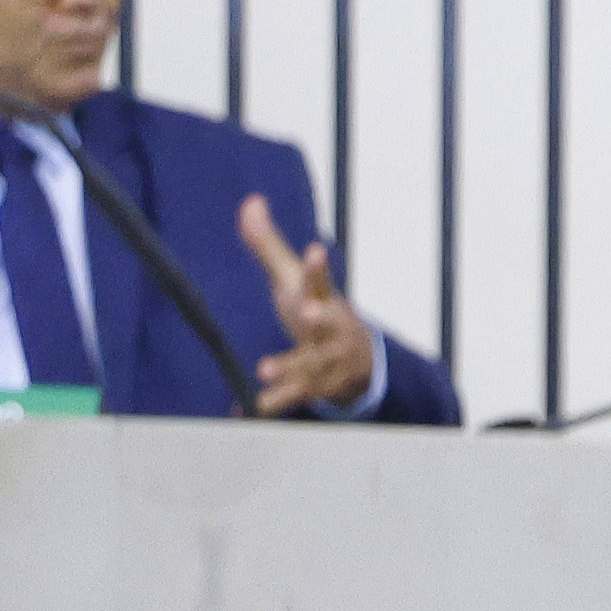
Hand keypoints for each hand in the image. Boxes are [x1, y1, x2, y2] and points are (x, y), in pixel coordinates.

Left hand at [235, 194, 377, 415]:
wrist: (360, 365)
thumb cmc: (317, 313)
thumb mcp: (293, 280)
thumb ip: (268, 244)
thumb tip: (251, 201)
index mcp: (324, 301)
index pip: (321, 281)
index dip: (317, 267)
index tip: (316, 251)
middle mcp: (332, 331)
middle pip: (327, 324)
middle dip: (320, 318)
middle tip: (306, 311)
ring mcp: (328, 362)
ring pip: (309, 364)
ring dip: (288, 367)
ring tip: (264, 370)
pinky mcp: (317, 388)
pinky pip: (293, 397)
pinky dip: (272, 403)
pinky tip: (250, 409)